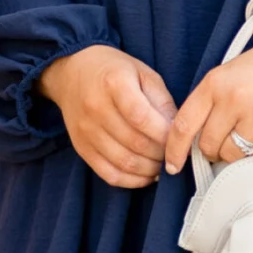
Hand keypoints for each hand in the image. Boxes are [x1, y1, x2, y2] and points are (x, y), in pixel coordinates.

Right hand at [40, 45, 177, 187]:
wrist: (73, 72)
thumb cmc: (115, 71)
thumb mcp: (143, 74)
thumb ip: (162, 102)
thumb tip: (178, 133)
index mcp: (114, 83)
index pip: (142, 117)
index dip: (164, 134)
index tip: (179, 139)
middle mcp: (96, 107)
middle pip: (135, 142)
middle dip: (161, 154)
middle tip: (175, 154)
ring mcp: (86, 130)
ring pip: (124, 162)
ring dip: (150, 169)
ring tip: (163, 164)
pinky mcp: (81, 148)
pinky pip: (108, 174)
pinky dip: (132, 180)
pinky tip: (146, 174)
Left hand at [163, 25, 252, 174]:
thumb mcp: (230, 72)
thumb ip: (211, 102)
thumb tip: (193, 140)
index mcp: (215, 82)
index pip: (183, 125)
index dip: (174, 150)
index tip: (172, 164)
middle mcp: (234, 98)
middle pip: (208, 145)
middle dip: (213, 149)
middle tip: (225, 140)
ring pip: (233, 155)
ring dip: (237, 152)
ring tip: (249, 133)